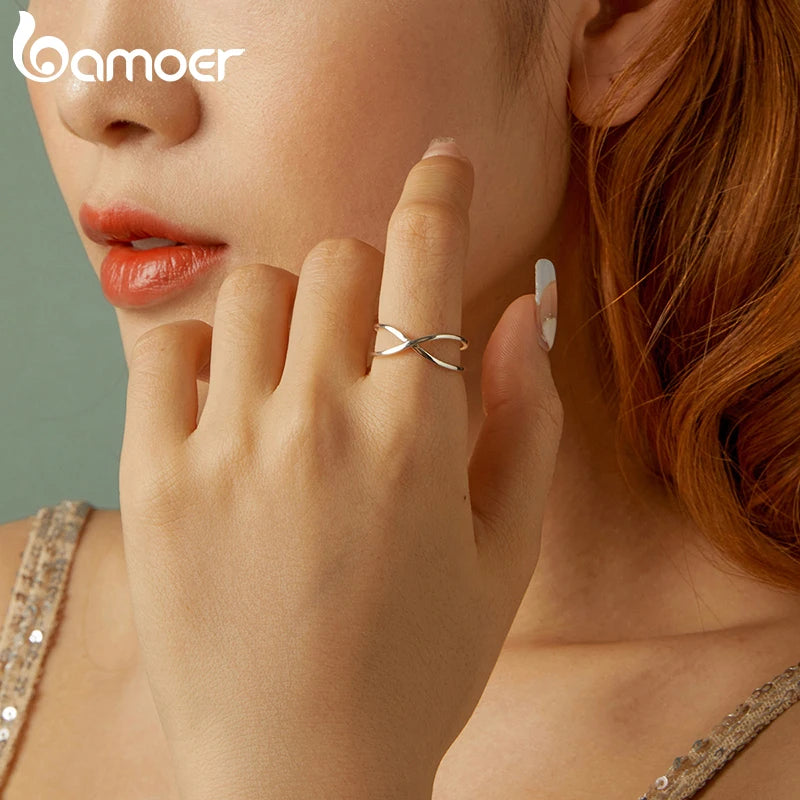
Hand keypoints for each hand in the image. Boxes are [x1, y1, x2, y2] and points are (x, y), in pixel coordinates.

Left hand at [118, 140, 562, 799]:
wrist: (300, 772)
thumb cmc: (419, 664)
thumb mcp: (507, 548)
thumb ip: (526, 414)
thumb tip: (521, 306)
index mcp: (415, 438)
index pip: (421, 257)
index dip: (437, 190)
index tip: (441, 162)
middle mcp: (318, 425)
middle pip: (333, 261)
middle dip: (362, 278)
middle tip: (365, 335)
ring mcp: (227, 450)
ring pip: (252, 291)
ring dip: (286, 310)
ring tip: (295, 375)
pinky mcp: (155, 481)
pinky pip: (164, 349)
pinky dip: (202, 350)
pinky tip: (228, 402)